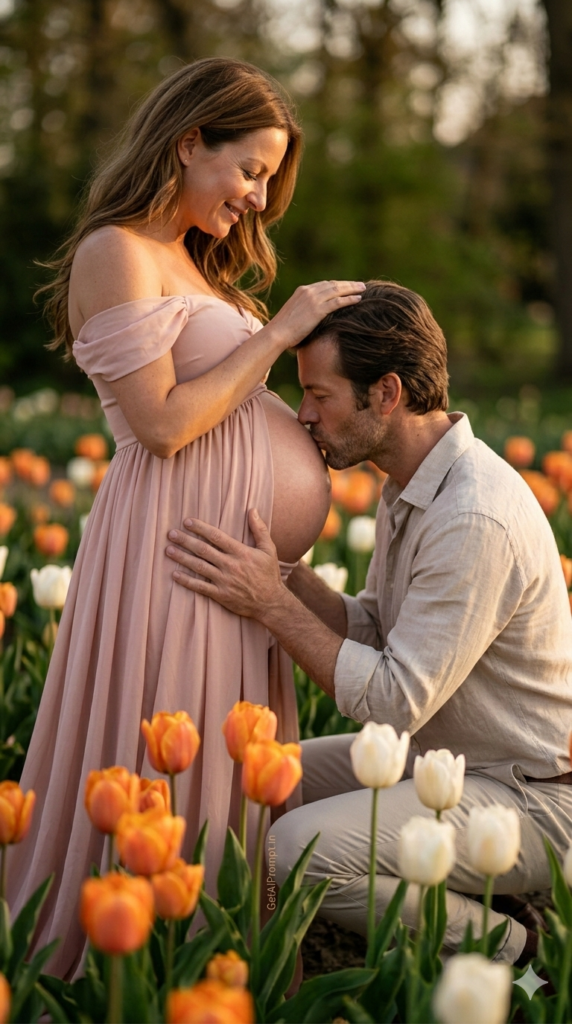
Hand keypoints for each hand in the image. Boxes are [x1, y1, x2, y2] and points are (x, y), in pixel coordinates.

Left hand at [165, 510, 283, 618]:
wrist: (271, 603)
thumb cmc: (269, 575)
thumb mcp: (269, 550)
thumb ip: (259, 529)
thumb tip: (252, 509)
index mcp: (241, 552)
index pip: (216, 536)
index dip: (200, 528)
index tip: (187, 521)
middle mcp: (231, 566)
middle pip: (203, 550)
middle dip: (185, 541)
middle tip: (170, 533)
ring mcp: (224, 581)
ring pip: (198, 567)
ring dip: (182, 558)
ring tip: (168, 550)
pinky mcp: (221, 595)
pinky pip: (200, 587)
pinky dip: (186, 581)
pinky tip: (174, 574)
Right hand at [268, 280, 365, 348]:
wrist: (277, 333)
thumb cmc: (283, 330)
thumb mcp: (294, 315)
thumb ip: (304, 311)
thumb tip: (310, 317)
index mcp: (302, 291)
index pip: (324, 284)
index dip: (337, 285)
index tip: (347, 286)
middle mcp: (308, 291)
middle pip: (333, 284)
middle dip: (348, 284)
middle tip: (360, 285)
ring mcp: (313, 299)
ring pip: (338, 290)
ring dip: (352, 289)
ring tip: (363, 289)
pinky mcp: (318, 310)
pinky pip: (338, 302)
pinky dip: (349, 299)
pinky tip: (358, 299)